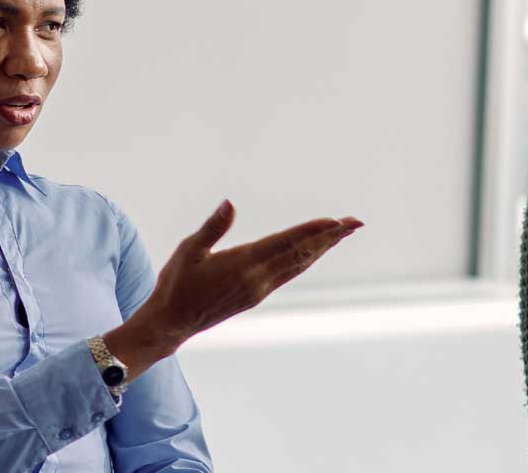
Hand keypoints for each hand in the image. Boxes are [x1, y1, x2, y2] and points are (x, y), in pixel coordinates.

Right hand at [105, 200, 361, 378]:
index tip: (336, 222)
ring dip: (322, 249)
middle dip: (330, 238)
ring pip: (298, 266)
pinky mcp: (256, 296)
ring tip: (342, 234)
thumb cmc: (176, 284)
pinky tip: (313, 253)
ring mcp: (259, 290)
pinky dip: (305, 260)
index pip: (285, 244)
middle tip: (356, 223)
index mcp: (242, 265)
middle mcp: (257, 280)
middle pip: (301, 255)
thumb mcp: (189, 251)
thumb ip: (213, 227)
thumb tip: (230, 204)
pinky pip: (288, 274)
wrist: (172, 324)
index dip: (312, 232)